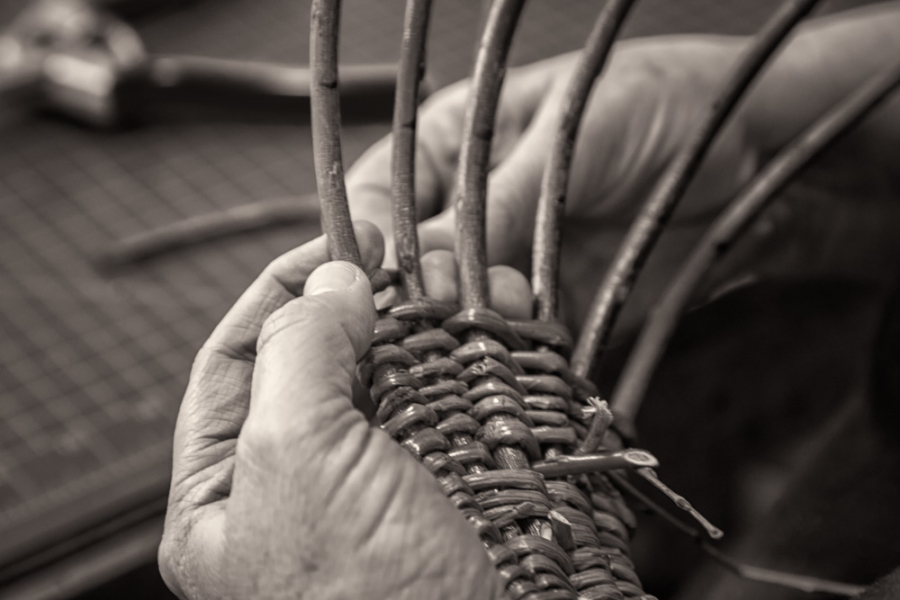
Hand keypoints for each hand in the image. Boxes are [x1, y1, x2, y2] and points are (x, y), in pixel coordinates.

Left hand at [159, 222, 530, 599]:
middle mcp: (305, 488)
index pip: (236, 362)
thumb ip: (300, 352)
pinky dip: (482, 349)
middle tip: (413, 259)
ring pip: (400, 369)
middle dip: (370, 300)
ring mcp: (387, 484)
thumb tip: (332, 285)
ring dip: (434, 316)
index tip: (337, 244)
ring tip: (465, 283)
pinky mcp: (457, 481)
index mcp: (227, 498)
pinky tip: (500, 319)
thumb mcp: (298, 460)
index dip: (282, 290)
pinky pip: (461, 395)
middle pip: (325, 359)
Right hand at [348, 28, 899, 337]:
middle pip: (413, 262)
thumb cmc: (659, 102)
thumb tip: (421, 258)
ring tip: (492, 320)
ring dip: (466, 325)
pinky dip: (511, 350)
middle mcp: (474, 205)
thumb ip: (494, 201)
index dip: (370, 237)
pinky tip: (513, 353)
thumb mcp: (566, 135)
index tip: (375, 272)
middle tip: (432, 310)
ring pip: (459, 306)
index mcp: (459, 141)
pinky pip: (515, 334)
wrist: (752, 145)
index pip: (383, 194)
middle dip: (417, 291)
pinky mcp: (554, 300)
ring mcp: (512, 256)